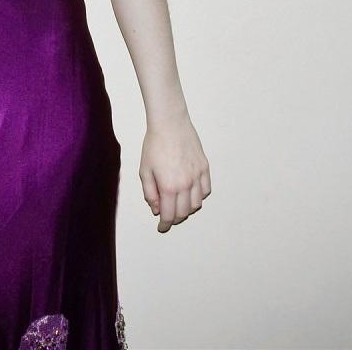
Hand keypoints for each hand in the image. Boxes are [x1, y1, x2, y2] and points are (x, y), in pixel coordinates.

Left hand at [140, 116, 210, 231]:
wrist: (170, 124)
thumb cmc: (154, 144)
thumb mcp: (145, 170)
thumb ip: (150, 193)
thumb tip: (156, 209)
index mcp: (169, 186)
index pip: (169, 215)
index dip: (165, 225)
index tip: (162, 228)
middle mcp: (186, 184)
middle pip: (184, 213)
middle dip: (175, 218)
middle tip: (168, 217)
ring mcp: (197, 176)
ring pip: (197, 204)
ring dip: (187, 209)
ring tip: (178, 205)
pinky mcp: (204, 168)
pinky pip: (206, 190)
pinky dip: (199, 197)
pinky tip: (191, 194)